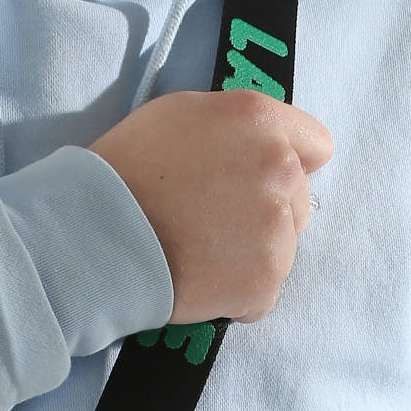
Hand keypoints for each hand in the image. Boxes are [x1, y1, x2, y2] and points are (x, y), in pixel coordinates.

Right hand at [87, 87, 333, 326]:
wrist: (94, 235)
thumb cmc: (125, 171)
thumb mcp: (180, 115)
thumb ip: (235, 127)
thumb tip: (264, 146)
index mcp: (259, 122)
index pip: (315, 145)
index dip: (286, 164)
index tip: (255, 182)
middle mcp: (279, 169)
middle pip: (297, 203)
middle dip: (263, 214)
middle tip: (208, 222)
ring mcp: (275, 230)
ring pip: (281, 250)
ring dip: (249, 257)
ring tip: (197, 254)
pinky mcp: (263, 281)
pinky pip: (262, 295)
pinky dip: (235, 296)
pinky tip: (198, 281)